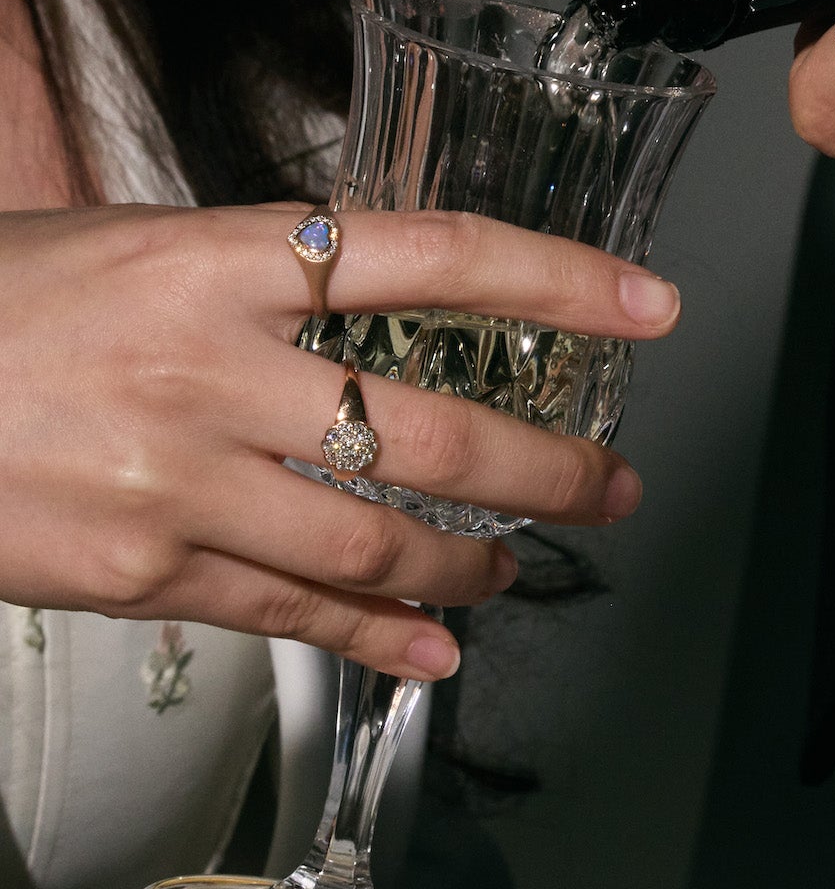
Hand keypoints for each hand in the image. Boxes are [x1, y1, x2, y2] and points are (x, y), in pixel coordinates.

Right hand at [0, 204, 680, 677]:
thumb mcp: (133, 239)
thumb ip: (263, 273)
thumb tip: (372, 283)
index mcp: (216, 259)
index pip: (431, 257)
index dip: (556, 281)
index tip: (646, 303)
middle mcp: (208, 369)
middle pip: (429, 429)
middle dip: (549, 470)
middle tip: (615, 488)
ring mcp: (175, 482)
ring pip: (373, 542)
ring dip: (472, 564)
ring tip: (518, 569)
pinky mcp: (135, 573)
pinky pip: (285, 616)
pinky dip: (375, 637)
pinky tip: (432, 649)